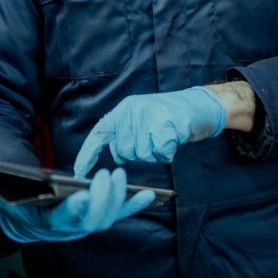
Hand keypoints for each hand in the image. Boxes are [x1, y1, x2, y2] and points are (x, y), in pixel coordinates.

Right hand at [0, 168, 154, 242]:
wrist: (29, 220)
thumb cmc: (19, 206)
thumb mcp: (5, 202)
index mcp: (52, 223)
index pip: (66, 219)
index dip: (76, 210)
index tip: (83, 196)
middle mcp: (73, 227)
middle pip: (94, 220)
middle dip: (104, 199)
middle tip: (110, 174)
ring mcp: (88, 222)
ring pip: (109, 217)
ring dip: (122, 200)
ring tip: (127, 178)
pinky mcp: (101, 215)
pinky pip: (121, 212)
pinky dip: (136, 204)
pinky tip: (152, 195)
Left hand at [73, 86, 225, 177]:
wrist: (198, 105)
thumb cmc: (168, 116)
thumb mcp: (141, 118)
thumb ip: (126, 133)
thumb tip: (117, 155)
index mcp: (124, 109)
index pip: (100, 133)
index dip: (88, 153)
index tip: (79, 172)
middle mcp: (133, 111)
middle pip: (124, 151)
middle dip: (138, 152)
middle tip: (153, 137)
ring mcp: (150, 117)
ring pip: (142, 155)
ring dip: (154, 152)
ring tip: (164, 136)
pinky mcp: (167, 126)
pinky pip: (161, 154)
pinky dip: (168, 152)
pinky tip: (173, 138)